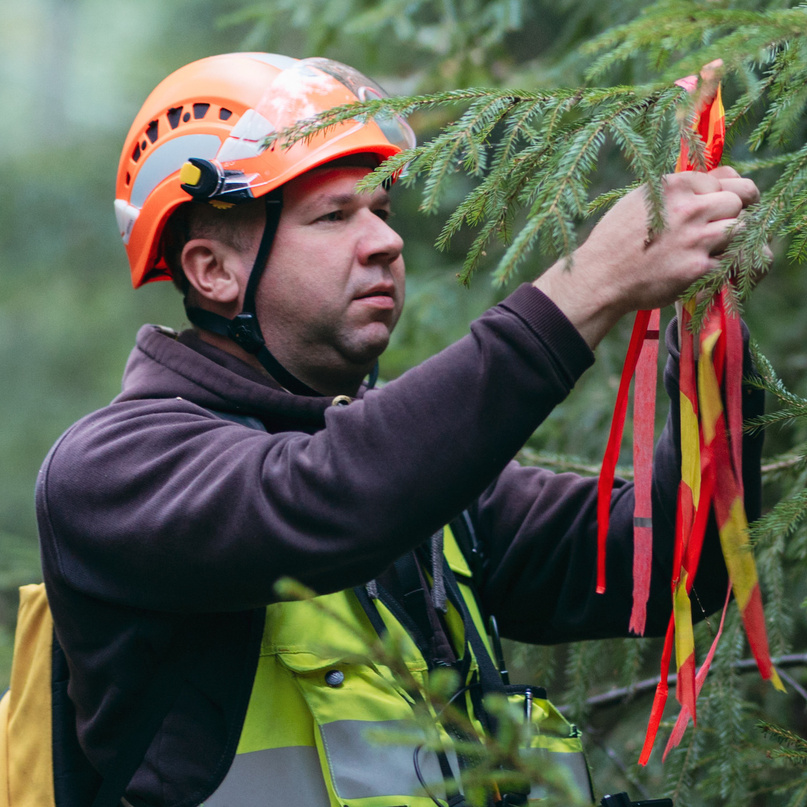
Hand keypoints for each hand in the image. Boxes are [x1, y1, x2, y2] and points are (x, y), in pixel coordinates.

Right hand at [533, 166, 759, 347]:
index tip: (715, 207)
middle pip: (738, 200)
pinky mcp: (698, 268)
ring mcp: (696, 239)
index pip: (722, 179)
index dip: (720, 193)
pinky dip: (721, 264)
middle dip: (731, 212)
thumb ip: (677, 188)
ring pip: (742, 227)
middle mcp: (688, 208)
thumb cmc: (615, 240)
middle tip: (720, 225)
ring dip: (731, 237)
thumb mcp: (640, 199)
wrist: (598, 278)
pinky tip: (704, 266)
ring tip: (712, 245)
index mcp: (674, 186)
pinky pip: (730, 260)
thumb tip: (718, 177)